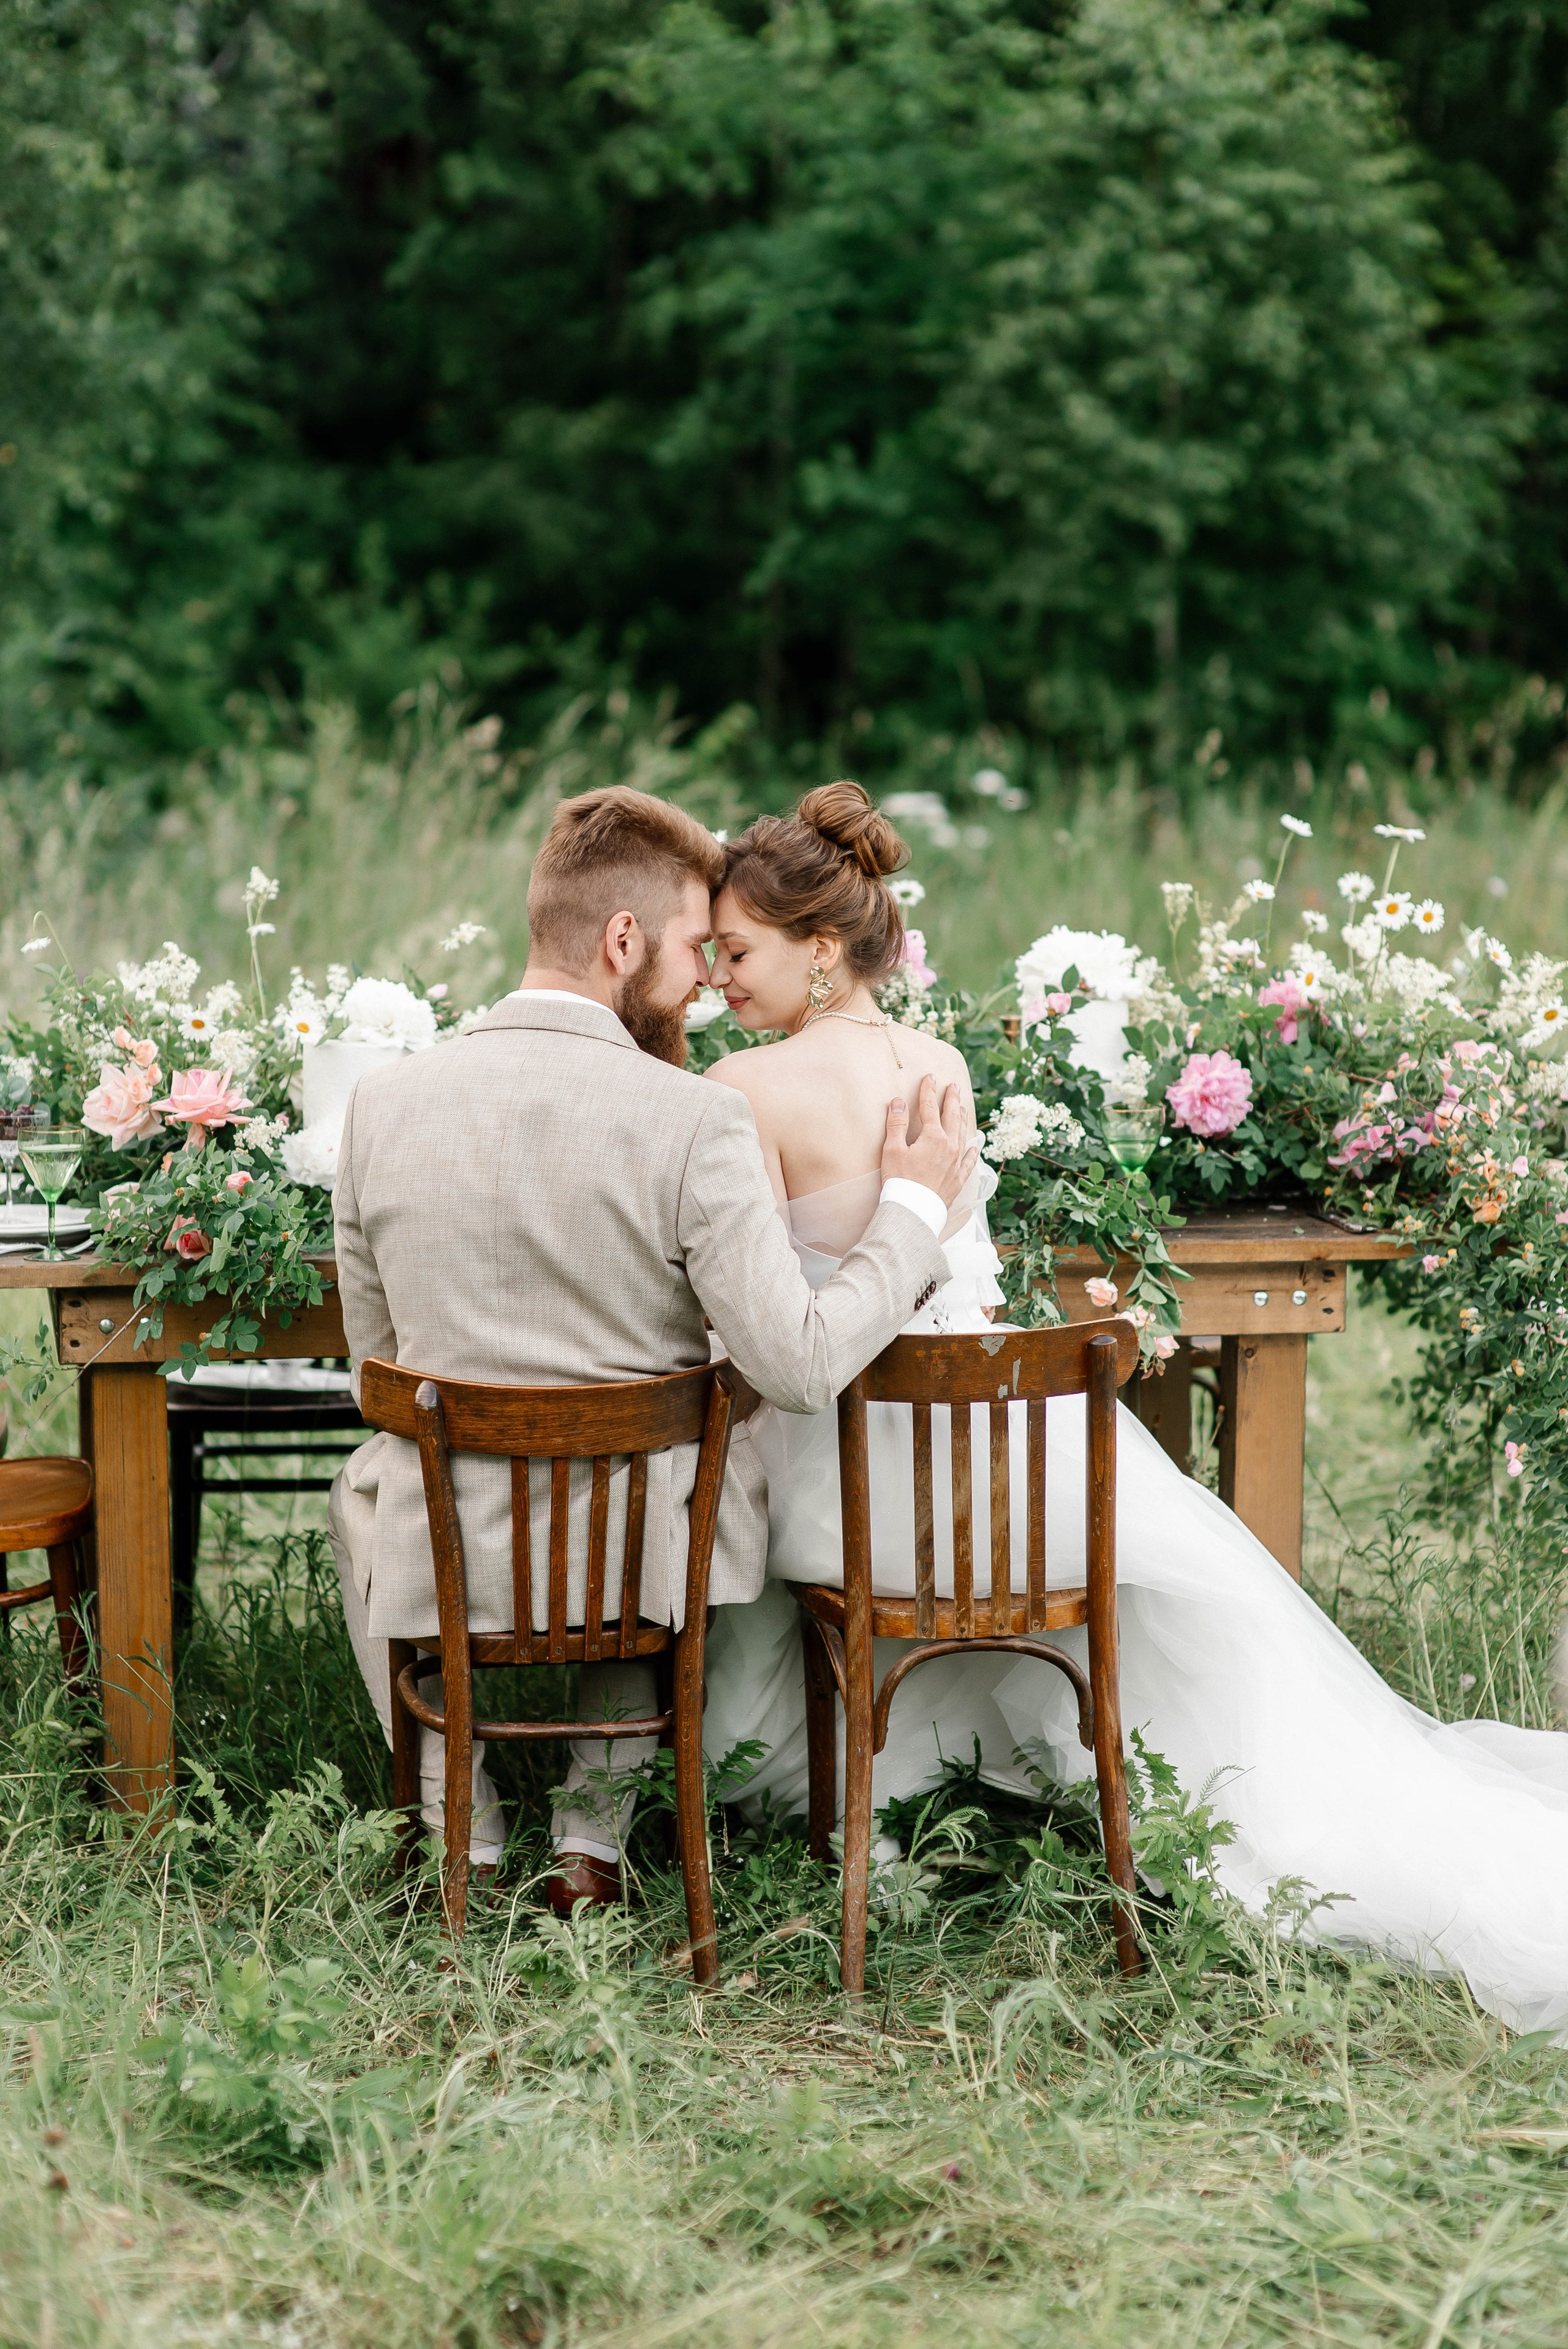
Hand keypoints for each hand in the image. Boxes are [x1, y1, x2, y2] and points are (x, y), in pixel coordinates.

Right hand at [880, 1075, 977, 1207]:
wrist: (914, 1211)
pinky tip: (974, 1145)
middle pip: (951, 1117)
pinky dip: (971, 1150)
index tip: (930, 1077)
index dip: (928, 1090)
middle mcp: (949, 1146)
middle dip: (951, 1099)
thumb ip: (896, 1124)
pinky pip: (969, 1160)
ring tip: (962, 1107)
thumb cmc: (900, 1181)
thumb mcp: (892, 1150)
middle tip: (953, 1086)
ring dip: (961, 1118)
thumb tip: (899, 1101)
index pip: (930, 1107)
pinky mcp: (958, 1178)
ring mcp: (956, 1163)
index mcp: (933, 1137)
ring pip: (962, 1134)